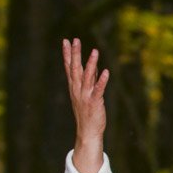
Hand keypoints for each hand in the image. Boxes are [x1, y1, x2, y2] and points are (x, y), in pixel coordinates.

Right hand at [63, 37, 108, 172]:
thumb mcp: (84, 95)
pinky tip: (106, 72)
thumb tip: (92, 67)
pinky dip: (102, 81)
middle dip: (74, 54)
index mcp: (74, 87)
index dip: (67, 54)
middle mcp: (77, 90)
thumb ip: (88, 80)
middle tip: (74, 40)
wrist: (87, 132)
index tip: (65, 41)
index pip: (69, 68)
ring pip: (87, 77)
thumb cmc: (87, 113)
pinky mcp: (95, 102)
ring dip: (91, 64)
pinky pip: (98, 90)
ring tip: (94, 51)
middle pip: (75, 69)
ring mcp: (85, 96)